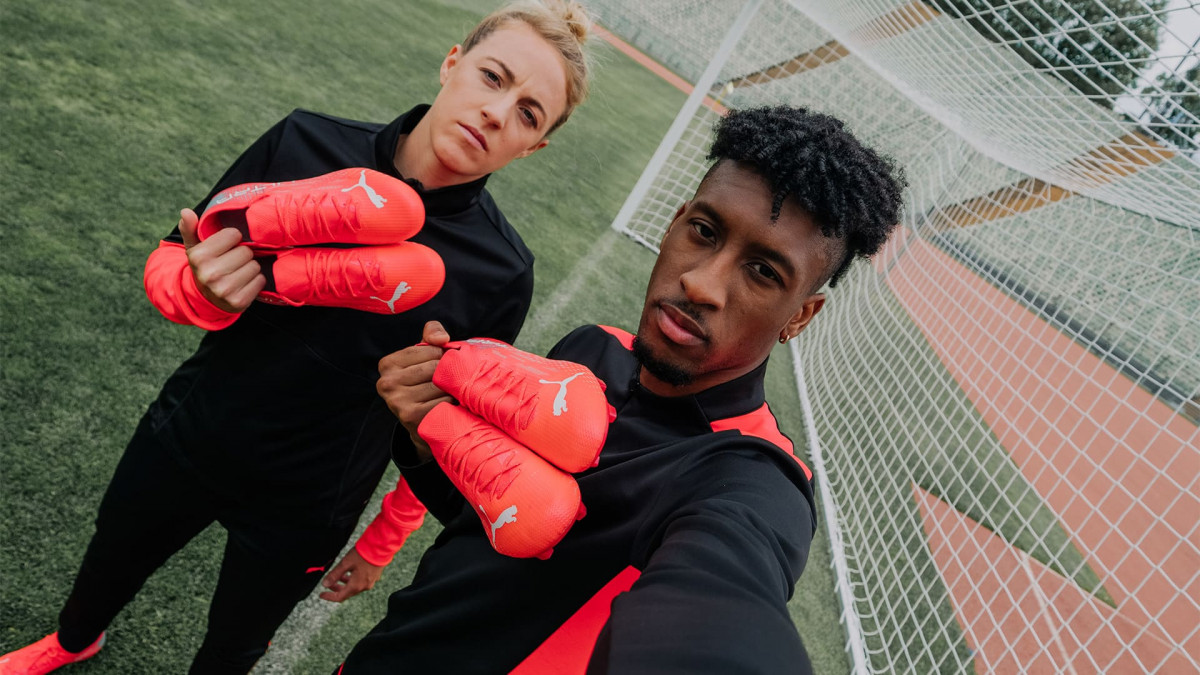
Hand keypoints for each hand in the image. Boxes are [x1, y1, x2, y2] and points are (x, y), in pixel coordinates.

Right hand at [178, 207, 265, 312]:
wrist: (206, 299)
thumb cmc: (205, 267)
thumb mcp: (195, 248)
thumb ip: (191, 228)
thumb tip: (186, 211)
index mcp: (199, 257)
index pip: (233, 234)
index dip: (232, 239)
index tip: (227, 246)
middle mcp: (210, 274)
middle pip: (246, 251)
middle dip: (242, 254)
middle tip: (233, 261)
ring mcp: (224, 290)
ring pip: (254, 266)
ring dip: (250, 267)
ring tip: (238, 271)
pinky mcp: (239, 301)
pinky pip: (260, 281)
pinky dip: (255, 280)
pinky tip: (244, 282)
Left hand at [319, 548, 383, 601]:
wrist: (381, 547)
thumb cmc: (364, 554)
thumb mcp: (345, 563)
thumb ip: (334, 574)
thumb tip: (325, 584)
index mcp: (356, 586)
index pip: (339, 597)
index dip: (329, 597)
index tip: (322, 594)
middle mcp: (364, 586)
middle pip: (347, 592)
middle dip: (336, 589)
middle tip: (328, 583)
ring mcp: (371, 581)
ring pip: (354, 587)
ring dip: (345, 583)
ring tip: (339, 575)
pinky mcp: (374, 576)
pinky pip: (361, 582)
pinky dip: (353, 579)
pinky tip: (350, 571)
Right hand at [377, 321, 454, 461]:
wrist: (424, 422)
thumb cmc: (425, 383)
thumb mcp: (425, 355)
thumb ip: (431, 335)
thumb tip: (442, 339)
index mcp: (388, 364)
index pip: (431, 349)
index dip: (442, 356)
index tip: (438, 367)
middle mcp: (387, 382)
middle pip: (436, 366)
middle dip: (447, 372)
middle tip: (445, 383)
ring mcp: (397, 401)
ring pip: (441, 384)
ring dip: (450, 388)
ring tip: (445, 394)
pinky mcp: (411, 416)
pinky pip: (443, 401)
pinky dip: (450, 402)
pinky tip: (446, 406)